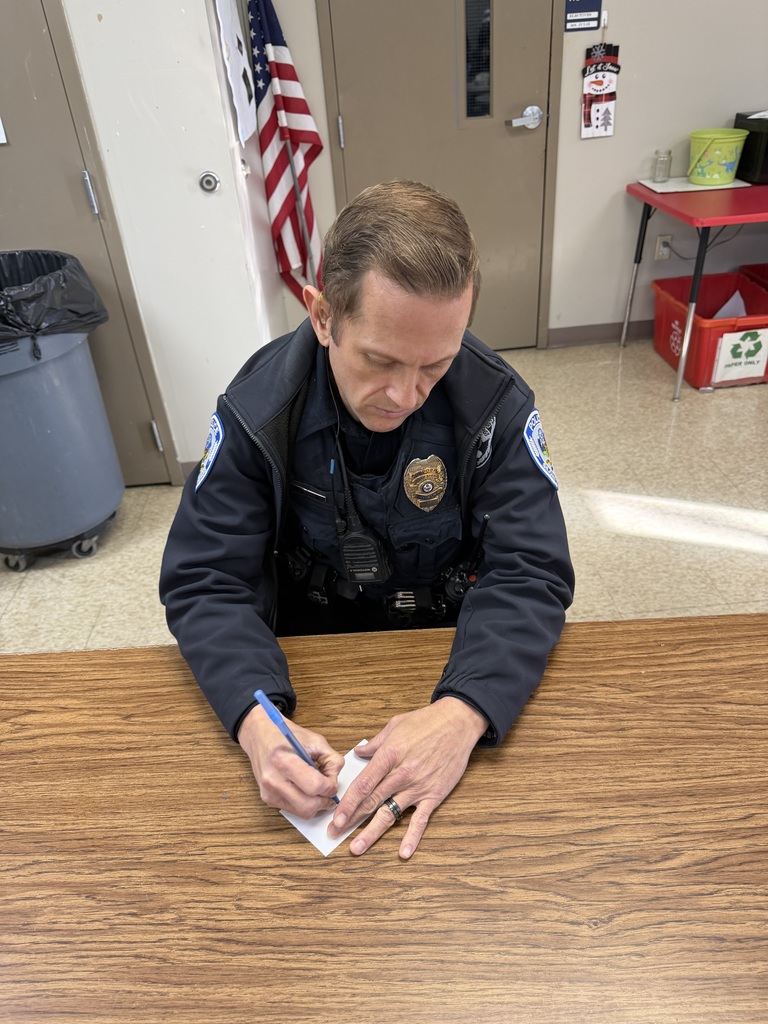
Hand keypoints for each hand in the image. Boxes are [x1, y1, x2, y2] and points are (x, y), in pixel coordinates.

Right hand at [237, 705, 344, 817]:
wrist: (260, 736)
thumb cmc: (286, 735)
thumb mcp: (315, 740)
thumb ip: (332, 760)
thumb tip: (335, 782)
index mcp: (283, 760)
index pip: (314, 786)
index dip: (330, 787)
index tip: (332, 781)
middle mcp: (273, 780)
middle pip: (308, 806)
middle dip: (324, 801)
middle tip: (329, 791)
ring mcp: (269, 792)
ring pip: (302, 812)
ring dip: (315, 804)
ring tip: (317, 788)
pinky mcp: (268, 799)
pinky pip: (294, 810)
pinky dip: (304, 803)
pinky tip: (304, 788)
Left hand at [328, 697, 487, 858]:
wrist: (459, 723)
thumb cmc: (427, 721)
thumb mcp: (396, 725)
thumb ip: (376, 743)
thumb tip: (359, 753)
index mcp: (389, 755)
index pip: (363, 784)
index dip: (347, 803)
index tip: (335, 816)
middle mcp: (401, 774)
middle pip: (371, 801)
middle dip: (350, 819)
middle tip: (334, 833)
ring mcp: (417, 787)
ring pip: (389, 814)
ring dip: (371, 833)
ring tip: (356, 848)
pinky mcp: (434, 795)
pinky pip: (420, 820)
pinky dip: (412, 837)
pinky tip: (403, 852)